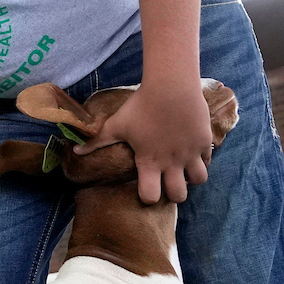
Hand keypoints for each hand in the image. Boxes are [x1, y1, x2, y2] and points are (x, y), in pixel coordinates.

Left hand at [82, 76, 212, 203]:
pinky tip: (192, 151)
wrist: (170, 86)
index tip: (147, 186)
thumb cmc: (141, 106)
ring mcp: (190, 154)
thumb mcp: (117, 124)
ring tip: (183, 167)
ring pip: (199, 180)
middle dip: (173, 193)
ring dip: (191, 177)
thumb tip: (75, 150)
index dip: (147, 196)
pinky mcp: (204, 142)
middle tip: (168, 181)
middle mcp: (172, 163)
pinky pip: (207, 160)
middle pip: (179, 196)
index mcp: (149, 162)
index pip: (150, 197)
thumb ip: (97, 141)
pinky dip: (201, 159)